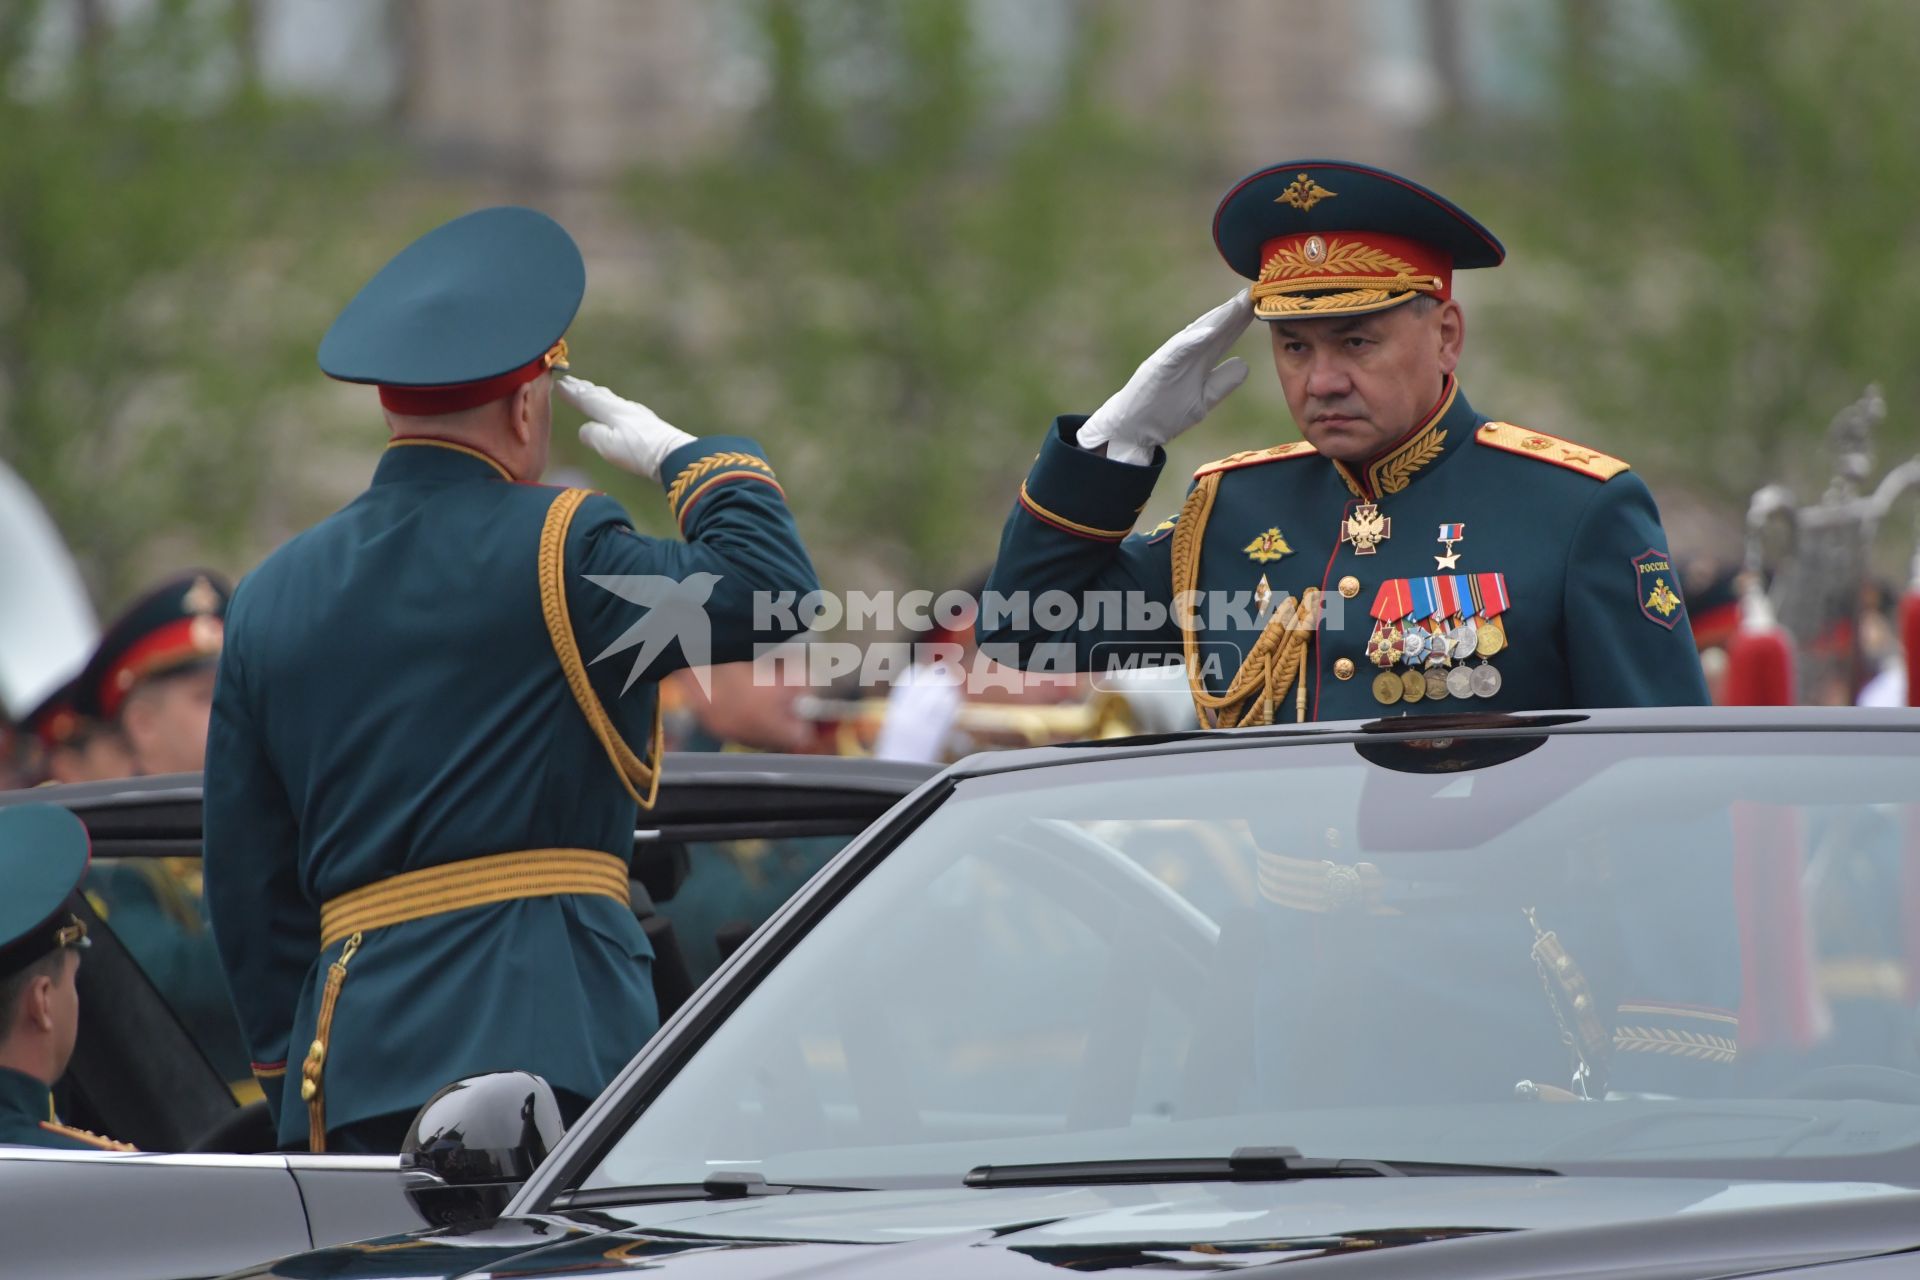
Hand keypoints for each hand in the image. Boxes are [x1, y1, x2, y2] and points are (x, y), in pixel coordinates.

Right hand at [556, 375, 695, 480]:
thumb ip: (591, 434)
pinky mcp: (647, 424)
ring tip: (590, 390)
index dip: (571, 392)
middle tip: (570, 380)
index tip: (558, 383)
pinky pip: (621, 407)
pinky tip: (618, 408)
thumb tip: (585, 429)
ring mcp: (637, 414)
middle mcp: (623, 408)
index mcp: (610, 410)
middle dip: (583, 388)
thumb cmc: (639, 451)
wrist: (674, 454)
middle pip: (598, 394)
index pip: (586, 398)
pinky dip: (611, 403)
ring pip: (611, 399)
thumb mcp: (607, 445)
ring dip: (597, 394)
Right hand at [1077, 290, 1252, 464]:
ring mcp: (1171, 358)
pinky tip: (1209, 330)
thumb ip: (1222, 382)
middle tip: (1255, 292)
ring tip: (1238, 303)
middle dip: (1235, 312)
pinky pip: (1177, 351)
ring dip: (1217, 318)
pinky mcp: (1158, 367)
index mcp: (1197, 361)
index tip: (1262, 304)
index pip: (1224, 337)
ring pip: (1198, 333)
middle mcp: (1186, 354)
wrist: (1132, 430)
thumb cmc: (1164, 414)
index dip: (1241, 321)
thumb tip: (1245, 364)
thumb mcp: (1202, 400)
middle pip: (1215, 328)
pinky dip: (1192, 340)